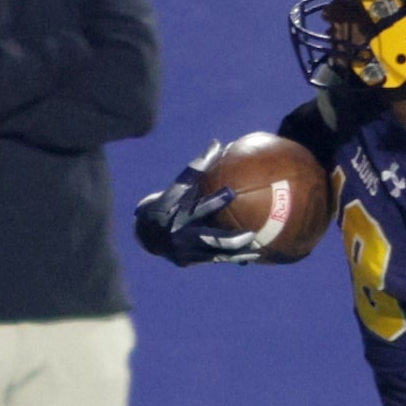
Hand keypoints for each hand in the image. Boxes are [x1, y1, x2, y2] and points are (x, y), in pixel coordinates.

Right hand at [132, 143, 270, 266]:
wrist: (146, 233)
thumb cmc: (167, 203)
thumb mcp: (178, 187)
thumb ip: (197, 169)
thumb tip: (217, 143)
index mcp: (178, 213)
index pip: (196, 205)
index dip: (213, 200)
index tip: (231, 193)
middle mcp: (181, 234)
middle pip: (209, 238)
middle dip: (230, 238)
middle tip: (252, 234)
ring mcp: (185, 250)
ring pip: (216, 253)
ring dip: (238, 253)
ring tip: (260, 249)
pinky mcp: (189, 261)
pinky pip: (215, 260)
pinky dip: (233, 258)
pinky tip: (252, 257)